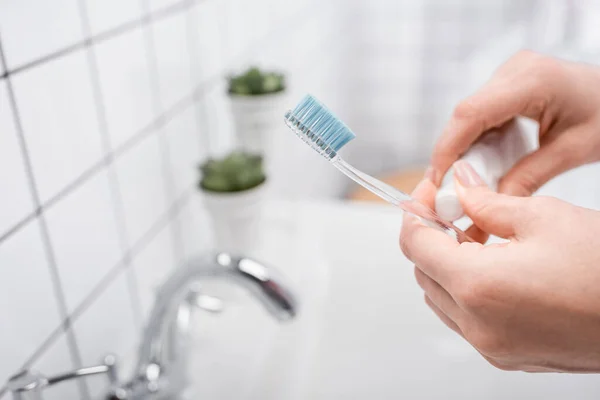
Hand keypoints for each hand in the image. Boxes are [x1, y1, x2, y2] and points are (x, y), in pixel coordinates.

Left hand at [400, 161, 599, 372]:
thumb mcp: (544, 218)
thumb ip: (487, 203)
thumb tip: (461, 187)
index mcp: (478, 287)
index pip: (416, 245)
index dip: (416, 213)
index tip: (428, 195)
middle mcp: (478, 325)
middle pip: (423, 272)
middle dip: (432, 237)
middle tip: (455, 211)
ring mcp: (493, 346)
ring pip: (441, 298)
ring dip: (447, 265)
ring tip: (478, 238)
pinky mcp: (509, 356)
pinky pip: (466, 319)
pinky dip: (467, 291)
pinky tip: (494, 267)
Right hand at [430, 50, 599, 196]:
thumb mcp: (573, 150)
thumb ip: (530, 176)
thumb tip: (490, 204)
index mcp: (533, 80)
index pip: (471, 113)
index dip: (447, 148)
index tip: (438, 180)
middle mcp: (514, 70)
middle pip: (464, 115)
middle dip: (451, 154)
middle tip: (445, 190)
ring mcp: (509, 74)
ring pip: (468, 116)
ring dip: (462, 149)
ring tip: (461, 183)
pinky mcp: (507, 84)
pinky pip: (480, 114)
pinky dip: (475, 141)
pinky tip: (479, 165)